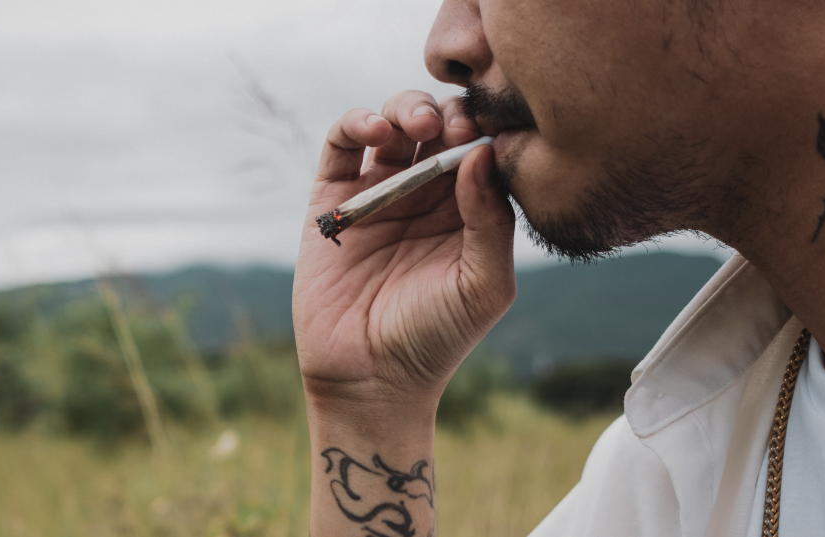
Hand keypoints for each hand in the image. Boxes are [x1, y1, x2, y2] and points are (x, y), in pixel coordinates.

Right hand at [293, 90, 518, 410]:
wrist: (371, 377)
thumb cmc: (436, 338)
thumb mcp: (484, 284)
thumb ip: (492, 220)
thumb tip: (482, 153)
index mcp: (467, 210)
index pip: (479, 147)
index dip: (484, 127)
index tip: (488, 129)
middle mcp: (425, 195)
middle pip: (439, 124)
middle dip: (448, 111)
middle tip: (453, 123)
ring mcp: (378, 193)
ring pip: (393, 123)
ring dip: (407, 108)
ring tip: (416, 126)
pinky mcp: (332, 199)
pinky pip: (342, 144)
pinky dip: (356, 123)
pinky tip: (377, 131)